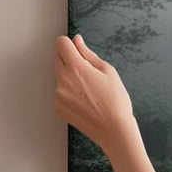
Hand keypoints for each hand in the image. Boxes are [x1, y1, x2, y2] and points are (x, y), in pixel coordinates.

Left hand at [54, 34, 137, 155]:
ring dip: (69, 76)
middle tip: (86, 69)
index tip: (76, 48)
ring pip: (59, 76)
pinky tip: (85, 100)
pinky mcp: (58, 107)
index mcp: (76, 68)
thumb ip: (88, 54)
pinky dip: (69, 92)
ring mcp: (58, 95)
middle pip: (56, 57)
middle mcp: (63, 80)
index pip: (61, 43)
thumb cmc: (115, 101)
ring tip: (88, 89)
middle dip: (68, 58)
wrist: (114, 130)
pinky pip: (60, 92)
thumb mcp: (107, 71)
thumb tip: (77, 41)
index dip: (70, 43)